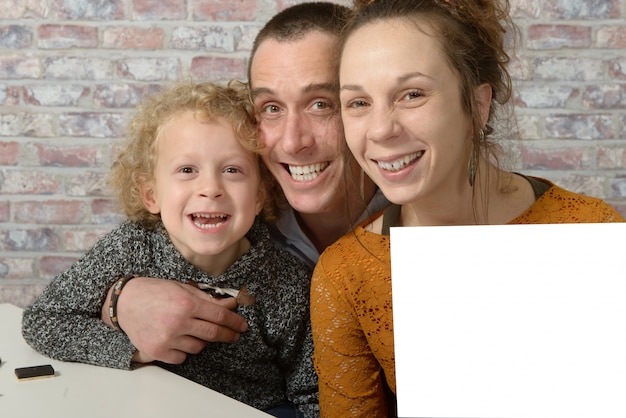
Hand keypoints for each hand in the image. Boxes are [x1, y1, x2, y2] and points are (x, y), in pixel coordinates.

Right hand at [101, 277, 247, 363]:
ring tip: (193, 330)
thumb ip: (206, 299)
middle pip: (213, 333)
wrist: (124, 303)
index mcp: (186, 303)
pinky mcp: (158, 351)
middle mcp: (178, 322)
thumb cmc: (153, 291)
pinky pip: (182, 357)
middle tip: (235, 335)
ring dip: (201, 340)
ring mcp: (168, 339)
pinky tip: (178, 339)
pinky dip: (184, 350)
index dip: (235, 322)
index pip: (220, 316)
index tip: (242, 325)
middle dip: (228, 335)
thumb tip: (230, 306)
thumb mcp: (182, 288)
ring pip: (198, 347)